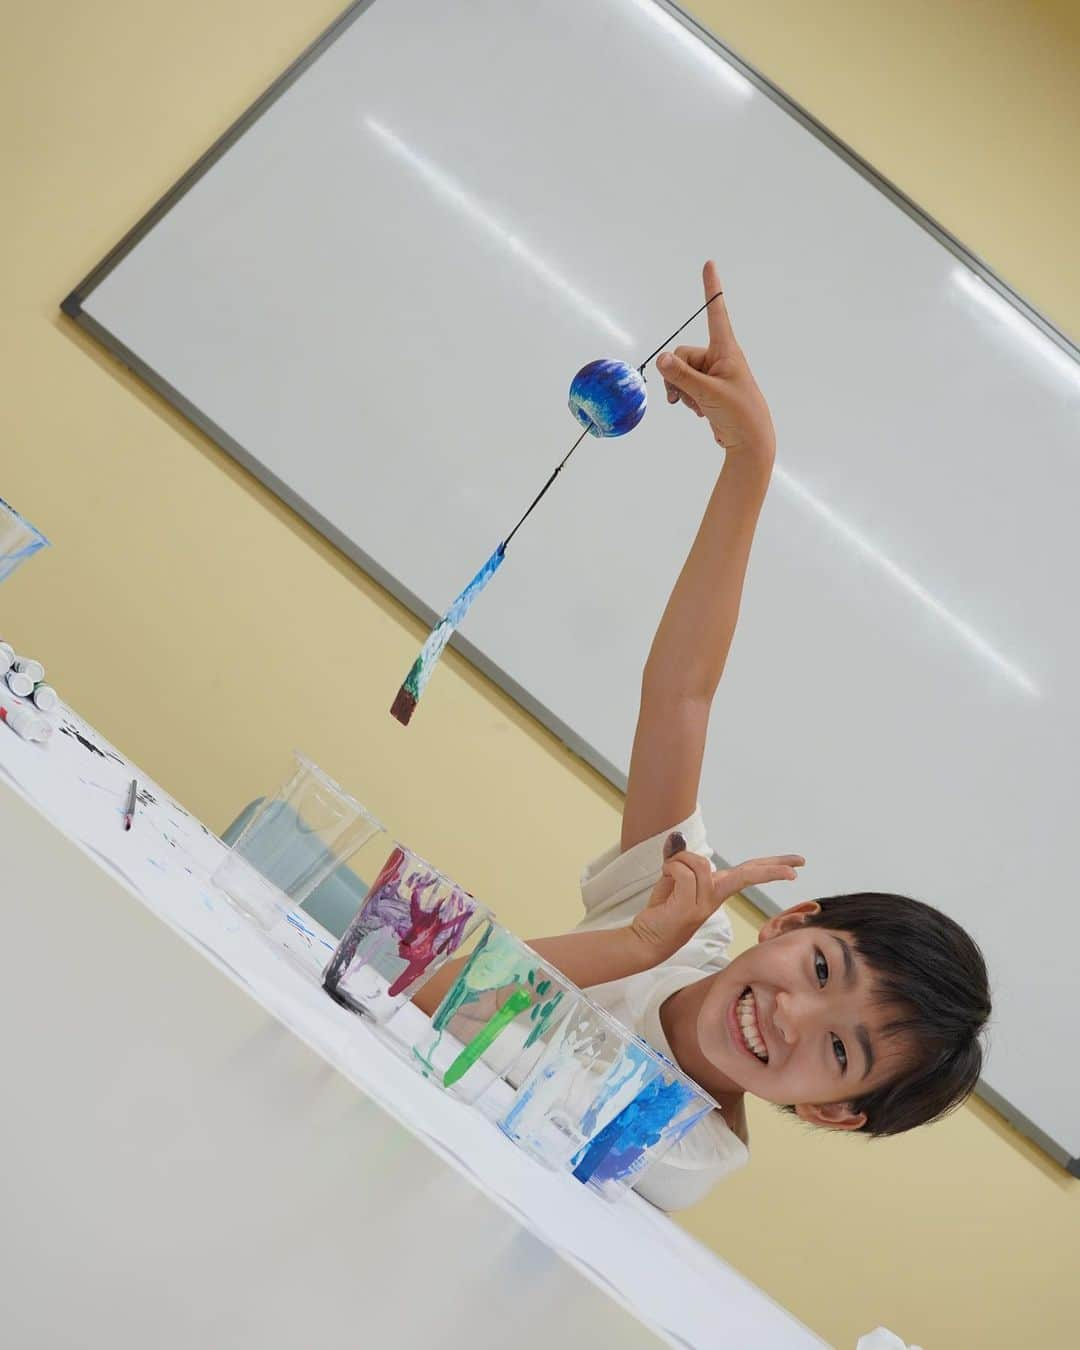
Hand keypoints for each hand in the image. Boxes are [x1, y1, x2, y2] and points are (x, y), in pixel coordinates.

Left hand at [630, 834, 804, 963]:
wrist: (646, 939)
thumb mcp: (672, 877)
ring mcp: (705, 904)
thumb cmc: (661, 909)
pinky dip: (671, 866)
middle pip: (749, 874)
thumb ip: (678, 858)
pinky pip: (684, 871)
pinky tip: (665, 876)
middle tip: (799, 865)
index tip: (796, 867)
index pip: (748, 873)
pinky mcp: (689, 909)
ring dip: (680, 859)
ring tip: (669, 873)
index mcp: (716, 890)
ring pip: (700, 863)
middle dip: (773, 868)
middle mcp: (715, 897)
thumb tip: (677, 837)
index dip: (771, 867)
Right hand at [657, 261, 775, 456]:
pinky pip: (684, 386)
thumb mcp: (708, 394)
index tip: (710, 264)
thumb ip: (682, 376)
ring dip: (681, 390)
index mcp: (726, 350)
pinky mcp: (707, 390)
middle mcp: (719, 358)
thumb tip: (661, 359)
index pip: (716, 313)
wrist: (749, 443)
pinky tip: (699, 411)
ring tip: (696, 406)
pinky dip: (686, 398)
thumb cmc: (739, 414)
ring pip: (680, 373)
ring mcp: (712, 374)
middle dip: (677, 375)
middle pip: (682, 354)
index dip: (711, 289)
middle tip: (684, 396)